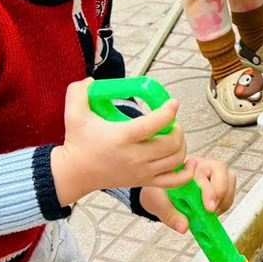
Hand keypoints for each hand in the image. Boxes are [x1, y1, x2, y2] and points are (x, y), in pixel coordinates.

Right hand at [50, 79, 187, 204]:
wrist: (74, 173)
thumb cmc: (78, 144)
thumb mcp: (73, 114)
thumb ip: (78, 92)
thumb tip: (91, 80)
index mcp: (121, 137)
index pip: (152, 125)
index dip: (167, 112)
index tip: (172, 103)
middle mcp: (134, 157)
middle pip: (171, 143)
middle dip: (177, 128)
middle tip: (170, 120)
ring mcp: (141, 171)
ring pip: (176, 159)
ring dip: (181, 144)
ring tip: (173, 135)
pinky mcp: (144, 181)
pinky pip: (174, 181)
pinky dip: (186, 172)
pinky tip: (189, 161)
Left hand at [139, 157, 237, 231]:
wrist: (158, 191)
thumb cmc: (158, 192)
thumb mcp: (157, 204)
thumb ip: (170, 216)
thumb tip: (184, 227)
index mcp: (183, 167)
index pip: (201, 176)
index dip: (208, 192)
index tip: (209, 209)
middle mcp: (200, 165)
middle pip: (221, 170)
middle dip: (219, 193)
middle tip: (211, 211)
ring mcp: (211, 171)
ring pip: (229, 178)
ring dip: (224, 198)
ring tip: (211, 213)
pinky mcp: (219, 180)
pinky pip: (230, 188)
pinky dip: (225, 202)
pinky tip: (212, 211)